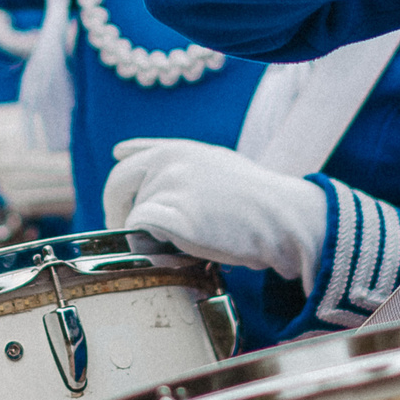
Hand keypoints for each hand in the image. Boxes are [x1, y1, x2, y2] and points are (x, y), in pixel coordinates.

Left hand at [0, 103, 75, 216]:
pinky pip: (13, 194)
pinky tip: (45, 173)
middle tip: (19, 142)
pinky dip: (23, 185)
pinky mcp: (25, 203)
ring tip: (39, 156)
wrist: (97, 154)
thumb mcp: (28, 110)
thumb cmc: (64, 124)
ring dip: (10, 171)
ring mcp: (10, 187)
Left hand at [102, 139, 325, 285]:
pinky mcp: (170, 214)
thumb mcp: (214, 162)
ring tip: (187, 241)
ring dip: (149, 234)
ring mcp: (168, 186)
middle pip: (116, 185)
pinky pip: (138, 233)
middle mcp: (167, 161)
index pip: (129, 159)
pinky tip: (177, 251)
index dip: (120, 186)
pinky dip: (149, 247)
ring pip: (131, 216)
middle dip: (116, 212)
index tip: (120, 204)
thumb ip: (175, 161)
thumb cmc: (255, 198)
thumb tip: (124, 153)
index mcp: (178, 149)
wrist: (283, 217)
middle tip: (132, 235)